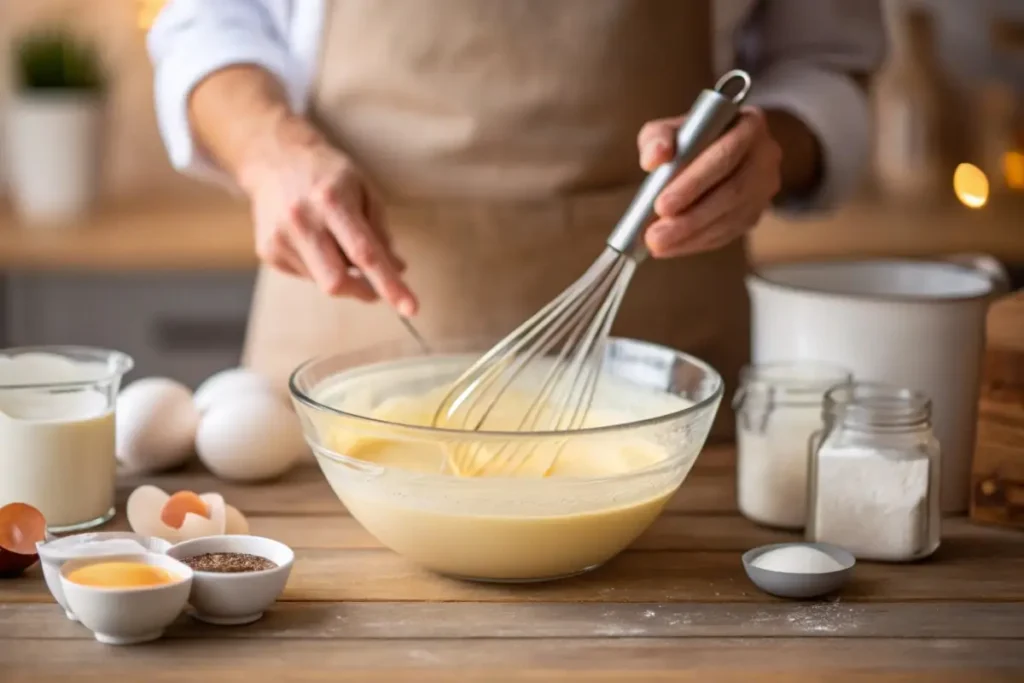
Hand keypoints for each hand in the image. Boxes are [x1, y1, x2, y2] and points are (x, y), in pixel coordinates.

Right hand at [237, 117, 416, 315]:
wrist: (274, 159)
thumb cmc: (328, 174)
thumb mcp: (364, 190)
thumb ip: (380, 231)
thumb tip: (397, 269)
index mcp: (332, 200)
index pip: (365, 253)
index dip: (390, 284)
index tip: (411, 308)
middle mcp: (302, 220)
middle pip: (336, 280)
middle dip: (362, 290)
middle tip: (375, 286)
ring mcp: (280, 237)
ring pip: (322, 282)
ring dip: (341, 274)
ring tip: (336, 242)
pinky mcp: (267, 250)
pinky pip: (306, 276)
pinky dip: (320, 268)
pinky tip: (315, 242)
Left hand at [636, 106, 781, 257]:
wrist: (716, 152)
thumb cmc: (690, 138)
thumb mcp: (670, 128)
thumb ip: (657, 138)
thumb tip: (654, 158)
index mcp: (749, 125)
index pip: (724, 155)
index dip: (694, 182)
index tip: (661, 205)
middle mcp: (765, 156)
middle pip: (731, 192)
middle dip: (690, 218)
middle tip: (655, 235)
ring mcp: (764, 188)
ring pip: (730, 218)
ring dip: (691, 235)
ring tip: (657, 244)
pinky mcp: (756, 212)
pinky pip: (728, 232)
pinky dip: (698, 242)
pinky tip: (673, 246)